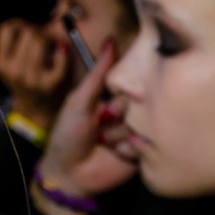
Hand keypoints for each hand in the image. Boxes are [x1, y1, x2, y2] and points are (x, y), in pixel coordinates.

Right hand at [0, 18, 68, 128]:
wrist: (37, 111)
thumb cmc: (27, 80)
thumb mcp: (11, 63)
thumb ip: (15, 41)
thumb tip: (32, 18)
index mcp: (2, 64)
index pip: (6, 29)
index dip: (19, 24)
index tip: (25, 30)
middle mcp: (14, 71)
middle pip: (28, 31)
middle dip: (38, 31)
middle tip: (43, 40)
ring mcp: (33, 78)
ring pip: (41, 39)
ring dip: (50, 38)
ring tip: (52, 46)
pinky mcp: (52, 83)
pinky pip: (59, 55)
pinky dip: (63, 51)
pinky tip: (62, 53)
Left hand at [37, 37, 137, 201]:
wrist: (69, 174)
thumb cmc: (68, 135)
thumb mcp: (79, 101)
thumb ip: (97, 74)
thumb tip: (111, 39)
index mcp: (111, 99)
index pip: (130, 84)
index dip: (123, 91)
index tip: (111, 100)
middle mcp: (126, 115)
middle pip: (138, 104)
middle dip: (118, 115)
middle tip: (100, 124)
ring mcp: (135, 134)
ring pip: (142, 125)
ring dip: (119, 134)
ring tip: (104, 144)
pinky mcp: (142, 155)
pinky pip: (146, 145)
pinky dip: (129, 149)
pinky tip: (116, 155)